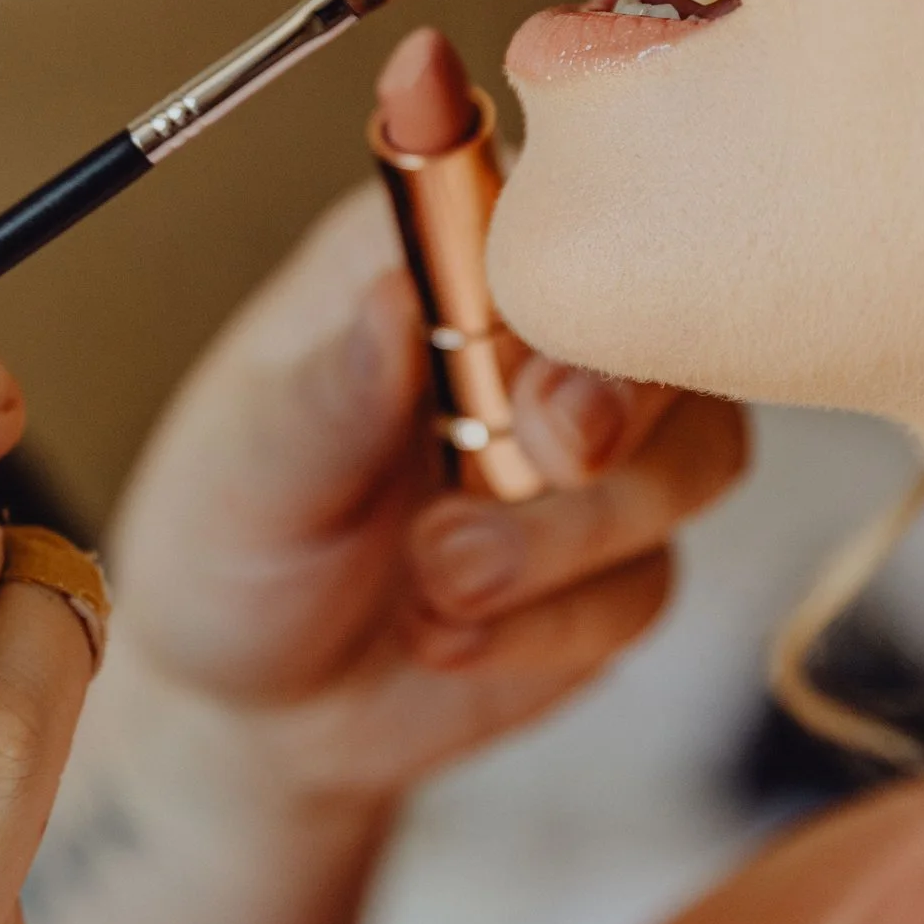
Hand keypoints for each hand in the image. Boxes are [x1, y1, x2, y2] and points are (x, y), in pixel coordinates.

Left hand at [105, 187, 749, 803]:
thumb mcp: (249, 466)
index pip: (555, 217)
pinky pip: (647, 581)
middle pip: (666, 324)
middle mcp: (533, 337)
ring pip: (693, 455)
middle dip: (615, 403)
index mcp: (439, 255)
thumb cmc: (229, 543)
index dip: (573, 284)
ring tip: (436, 579)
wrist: (255, 706)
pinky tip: (444, 636)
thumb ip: (333, 389)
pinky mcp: (622, 557)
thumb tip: (394, 295)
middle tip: (545, 456)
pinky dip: (547, 624)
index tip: (524, 368)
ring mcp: (596, 448)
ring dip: (566, 535)